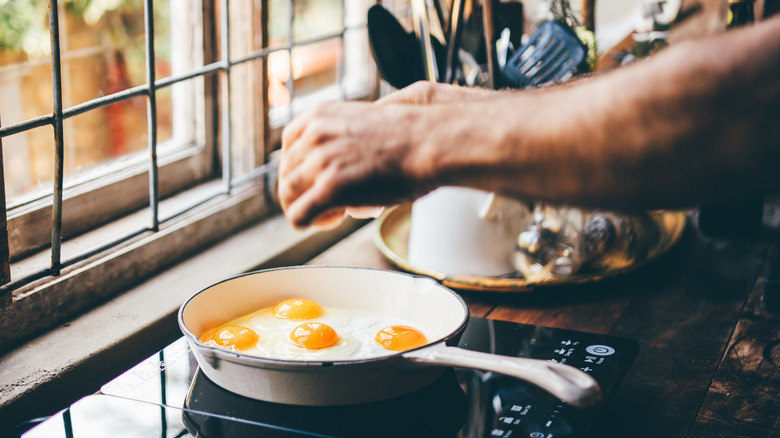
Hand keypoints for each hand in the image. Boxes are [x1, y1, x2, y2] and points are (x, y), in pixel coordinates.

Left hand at [278, 100, 434, 228]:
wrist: (430, 143)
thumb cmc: (410, 137)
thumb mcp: (362, 122)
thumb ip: (339, 137)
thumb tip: (331, 165)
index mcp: (318, 116)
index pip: (288, 148)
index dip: (303, 169)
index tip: (322, 180)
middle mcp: (313, 135)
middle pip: (285, 173)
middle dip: (305, 191)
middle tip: (330, 201)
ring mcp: (319, 161)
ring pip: (287, 196)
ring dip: (308, 208)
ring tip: (335, 211)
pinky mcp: (329, 188)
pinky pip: (298, 216)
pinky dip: (310, 223)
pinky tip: (333, 220)